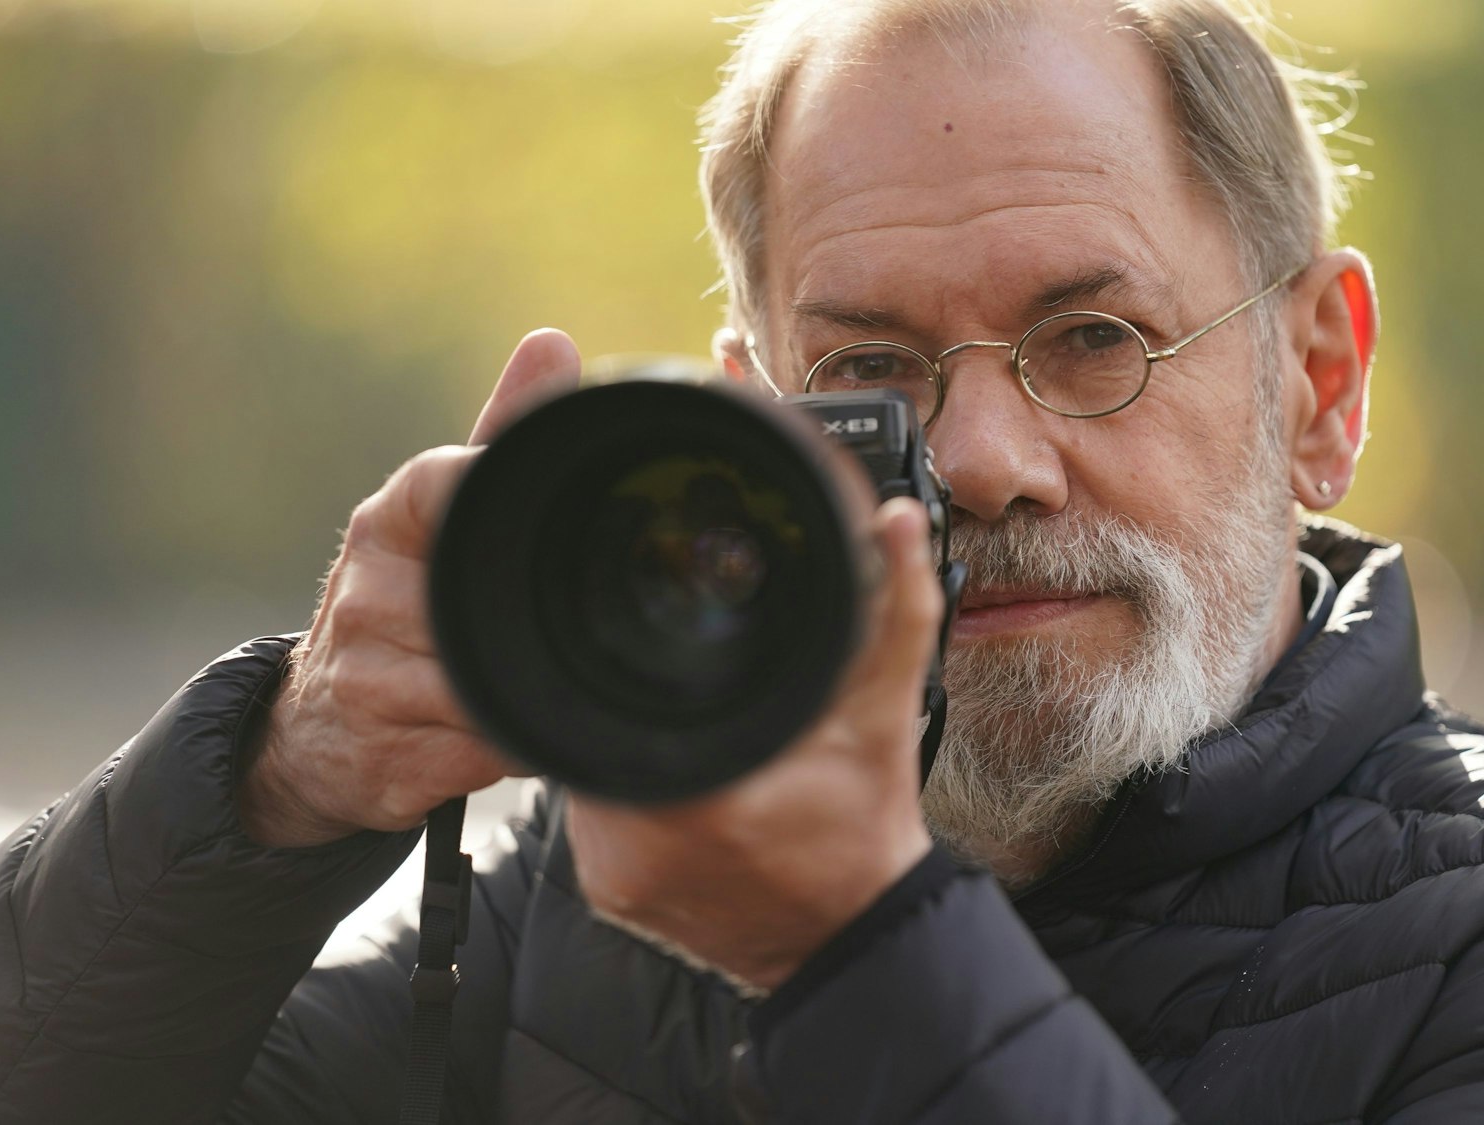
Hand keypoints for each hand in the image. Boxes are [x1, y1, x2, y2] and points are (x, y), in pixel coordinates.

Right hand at [236, 330, 581, 847]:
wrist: (314, 731)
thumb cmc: (401, 603)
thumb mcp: (441, 516)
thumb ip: (500, 433)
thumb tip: (552, 343)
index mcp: (392, 522)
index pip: (446, 483)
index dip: (492, 492)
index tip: (535, 519)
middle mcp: (368, 591)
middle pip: (482, 596)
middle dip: (527, 617)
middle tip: (565, 624)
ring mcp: (369, 674)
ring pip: (492, 679)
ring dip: (531, 686)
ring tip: (533, 680)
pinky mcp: (386, 752)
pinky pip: (487, 746)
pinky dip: (517, 742)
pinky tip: (515, 730)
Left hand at [565, 496, 941, 992]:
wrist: (851, 939)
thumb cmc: (866, 828)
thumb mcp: (886, 713)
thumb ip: (895, 611)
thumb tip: (895, 526)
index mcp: (705, 794)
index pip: (625, 697)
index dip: (640, 665)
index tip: (670, 654)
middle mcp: (642, 841)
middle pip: (597, 726)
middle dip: (633, 700)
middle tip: (680, 690)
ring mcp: (617, 875)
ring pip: (587, 773)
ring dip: (623, 745)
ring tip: (680, 734)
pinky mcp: (611, 894)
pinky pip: (592, 821)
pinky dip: (624, 795)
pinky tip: (674, 784)